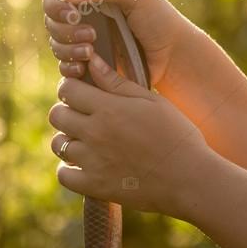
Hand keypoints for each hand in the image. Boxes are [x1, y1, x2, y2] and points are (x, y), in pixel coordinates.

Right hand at [40, 0, 193, 87]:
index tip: (72, 13)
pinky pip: (64, 67)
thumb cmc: (158, 18)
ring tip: (92, 51)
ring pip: (56, 44)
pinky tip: (84, 67)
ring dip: (68, 48)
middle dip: (65, 29)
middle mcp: (83, 15)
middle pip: (51, 21)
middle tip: (91, 35)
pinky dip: (69, 67)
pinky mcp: (88, 65)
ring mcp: (84, 40)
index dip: (56, 4)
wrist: (172, 56)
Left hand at [47, 51, 211, 215]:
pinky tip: (83, 164)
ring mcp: (93, 162)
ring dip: (67, 139)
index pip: (67, 90)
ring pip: (58, 144)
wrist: (190, 179)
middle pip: (56, 115)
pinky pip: (63, 176)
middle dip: (67, 109)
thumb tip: (91, 60)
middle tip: (83, 114)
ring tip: (86, 139)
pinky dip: (68, 169)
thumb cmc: (176, 134)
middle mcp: (95, 134)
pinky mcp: (95, 187)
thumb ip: (116, 81)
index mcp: (108, 109)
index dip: (71, 87)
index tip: (81, 91)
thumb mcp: (151, 101)